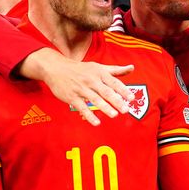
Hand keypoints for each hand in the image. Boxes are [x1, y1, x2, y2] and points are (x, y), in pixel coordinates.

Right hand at [19, 49, 134, 125]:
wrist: (57, 68)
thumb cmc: (81, 69)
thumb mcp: (99, 67)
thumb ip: (116, 70)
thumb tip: (132, 68)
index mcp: (100, 73)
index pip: (114, 82)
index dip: (123, 90)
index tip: (131, 98)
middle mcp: (91, 80)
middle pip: (106, 91)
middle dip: (116, 101)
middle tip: (125, 109)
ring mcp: (81, 89)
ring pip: (95, 99)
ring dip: (105, 107)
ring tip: (114, 115)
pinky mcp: (72, 97)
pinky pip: (82, 107)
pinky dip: (89, 115)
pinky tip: (97, 122)